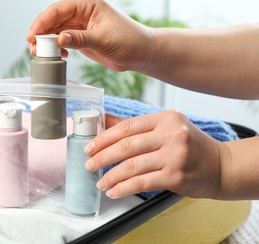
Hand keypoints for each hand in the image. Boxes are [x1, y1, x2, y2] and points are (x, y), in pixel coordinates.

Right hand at [27, 0, 152, 71]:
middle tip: (34, 47)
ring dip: (46, 41)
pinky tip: (58, 56)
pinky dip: (56, 47)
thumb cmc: (129, 40)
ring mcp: (80, 25)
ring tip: (41, 54)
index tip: (33, 36)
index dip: (43, 22)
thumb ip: (80, 39)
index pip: (58, 10)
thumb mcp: (103, 40)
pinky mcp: (80, 37)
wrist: (140, 53)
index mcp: (87, 4)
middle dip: (41, 33)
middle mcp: (81, 12)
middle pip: (53, 19)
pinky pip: (61, 40)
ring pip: (55, 30)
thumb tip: (59, 39)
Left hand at [84, 112, 229, 198]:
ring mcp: (174, 155)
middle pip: (127, 146)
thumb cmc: (190, 146)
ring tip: (100, 182)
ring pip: (132, 166)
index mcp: (165, 119)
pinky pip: (142, 182)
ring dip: (111, 176)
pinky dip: (124, 188)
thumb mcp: (166, 128)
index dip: (104, 137)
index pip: (127, 126)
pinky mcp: (176, 176)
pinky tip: (114, 191)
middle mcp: (171, 134)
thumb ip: (136, 126)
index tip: (90, 147)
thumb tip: (104, 120)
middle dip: (102, 157)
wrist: (221, 166)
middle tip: (89, 164)